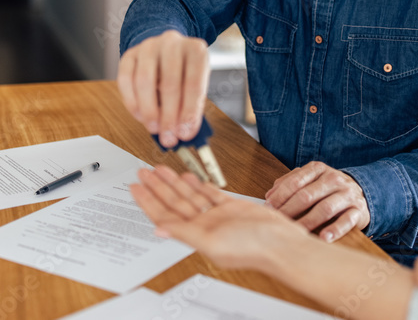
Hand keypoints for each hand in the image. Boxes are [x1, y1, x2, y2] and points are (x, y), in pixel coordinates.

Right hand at [117, 30, 209, 147]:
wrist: (166, 49)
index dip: (189, 112)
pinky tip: (140, 116)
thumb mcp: (196, 84)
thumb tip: (184, 132)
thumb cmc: (184, 71)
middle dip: (168, 116)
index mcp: (196, 50)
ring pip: (144, 81)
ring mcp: (149, 46)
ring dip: (149, 111)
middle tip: (168, 137)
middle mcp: (172, 43)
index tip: (185, 133)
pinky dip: (132, 102)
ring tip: (154, 128)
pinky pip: (126, 80)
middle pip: (169, 83)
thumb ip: (192, 106)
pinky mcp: (130, 54)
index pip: (194, 83)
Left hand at [130, 166, 309, 270]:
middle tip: (142, 172)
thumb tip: (158, 230)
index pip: (165, 216)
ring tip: (159, 169)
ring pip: (189, 195)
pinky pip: (209, 193)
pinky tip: (186, 175)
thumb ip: (185, 233)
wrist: (281, 242)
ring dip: (174, 182)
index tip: (135, 189)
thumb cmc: (252, 248)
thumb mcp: (213, 242)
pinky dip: (197, 184)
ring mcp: (217, 215)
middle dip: (157, 187)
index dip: (148, 202)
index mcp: (197, 236)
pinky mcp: (231, 206)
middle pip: (174, 203)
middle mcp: (204, 225)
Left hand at [264, 161, 369, 242]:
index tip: (268, 208)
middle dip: (289, 210)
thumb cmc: (329, 189)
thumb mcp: (310, 180)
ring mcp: (347, 194)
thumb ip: (290, 184)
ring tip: (296, 233)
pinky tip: (324, 238)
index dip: (280, 195)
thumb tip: (269, 195)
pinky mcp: (358, 210)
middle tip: (278, 222)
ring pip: (325, 208)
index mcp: (318, 169)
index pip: (296, 181)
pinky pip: (346, 221)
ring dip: (308, 222)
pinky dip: (334, 230)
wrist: (361, 193)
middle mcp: (333, 179)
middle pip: (307, 195)